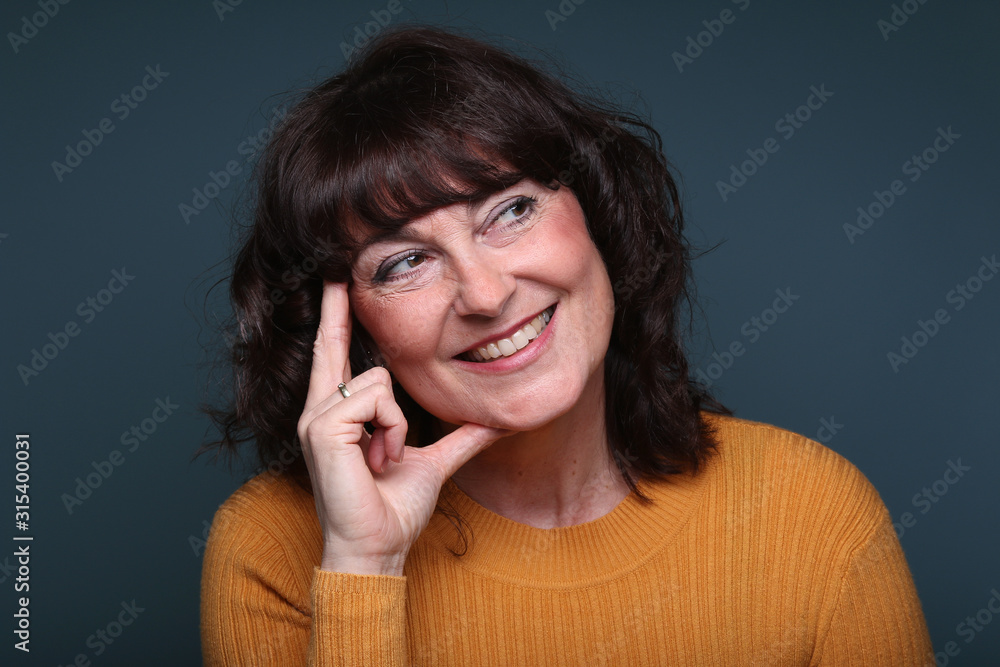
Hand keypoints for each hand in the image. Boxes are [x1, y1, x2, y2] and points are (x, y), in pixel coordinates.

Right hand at [297, 281, 507, 575]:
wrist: (378, 546)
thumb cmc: (393, 509)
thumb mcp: (432, 462)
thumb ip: (458, 438)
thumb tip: (492, 423)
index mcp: (340, 414)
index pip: (336, 355)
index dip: (336, 318)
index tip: (336, 282)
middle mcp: (321, 409)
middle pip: (333, 344)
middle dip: (335, 306)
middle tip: (336, 267)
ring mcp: (317, 417)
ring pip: (377, 379)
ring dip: (397, 424)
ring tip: (386, 458)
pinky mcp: (323, 427)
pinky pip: (376, 400)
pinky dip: (390, 430)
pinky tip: (378, 459)